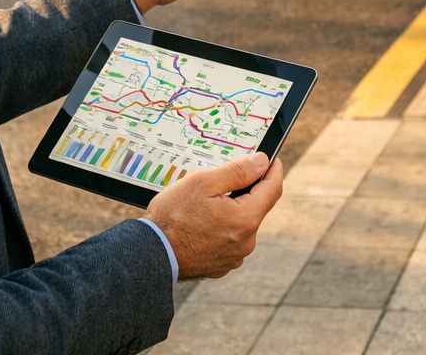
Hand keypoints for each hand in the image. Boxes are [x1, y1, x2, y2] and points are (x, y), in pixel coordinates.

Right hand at [146, 152, 284, 279]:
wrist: (150, 254)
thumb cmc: (173, 216)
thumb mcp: (204, 182)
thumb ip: (238, 171)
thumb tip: (262, 163)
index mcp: (246, 219)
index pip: (273, 189)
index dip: (274, 171)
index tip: (272, 159)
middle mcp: (246, 242)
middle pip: (256, 207)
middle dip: (245, 191)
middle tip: (221, 180)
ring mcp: (234, 256)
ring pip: (241, 224)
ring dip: (231, 211)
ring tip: (203, 205)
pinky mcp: (221, 265)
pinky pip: (229, 240)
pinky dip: (221, 228)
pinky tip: (200, 223)